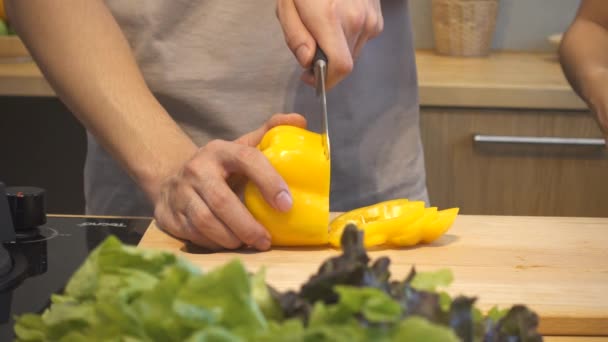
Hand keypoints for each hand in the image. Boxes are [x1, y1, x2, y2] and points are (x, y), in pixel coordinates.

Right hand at [154, 114, 306, 250]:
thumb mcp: (241, 147)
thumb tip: (299, 120)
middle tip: (267, 240)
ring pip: (205, 221)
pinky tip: (229, 244)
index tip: (287, 204)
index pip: (247, 159)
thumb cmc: (220, 167)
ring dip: (231, 238)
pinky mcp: (168, 214)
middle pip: (222, 201)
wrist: (173, 177)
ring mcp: (180, 192)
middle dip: (248, 226)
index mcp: (220, 150)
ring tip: (250, 244)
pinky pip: (193, 234)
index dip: (269, 181)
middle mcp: (197, 168)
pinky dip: (214, 244)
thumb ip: (269, 133)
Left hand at [276, 0, 382, 88]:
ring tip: (323, 25)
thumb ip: (295, 37)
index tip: (311, 79)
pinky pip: (362, 40)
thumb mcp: (287, 6)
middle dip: (325, 62)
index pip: (341, 67)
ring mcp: (371, 19)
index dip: (326, 81)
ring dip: (336, 49)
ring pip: (353, 52)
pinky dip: (348, 38)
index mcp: (331, 18)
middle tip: (309, 44)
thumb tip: (307, 62)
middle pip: (345, 63)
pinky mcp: (377, 18)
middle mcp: (356, 20)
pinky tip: (338, 18)